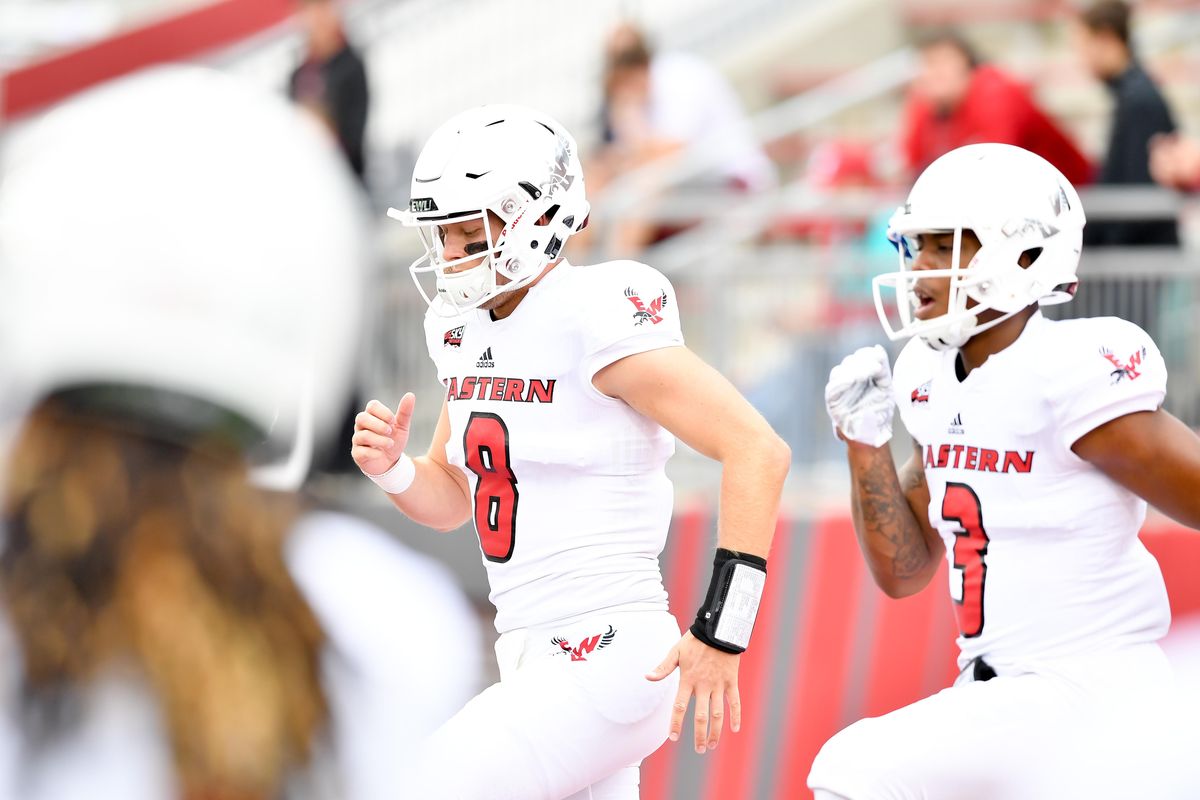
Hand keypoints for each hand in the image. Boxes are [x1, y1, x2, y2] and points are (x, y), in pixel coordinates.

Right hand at [351, 394, 414, 475]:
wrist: (391, 463)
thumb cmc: (393, 441)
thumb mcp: (402, 427)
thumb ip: (405, 412)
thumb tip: (410, 395)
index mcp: (372, 416)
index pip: (372, 406)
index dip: (382, 412)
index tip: (393, 420)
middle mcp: (362, 427)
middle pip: (362, 418)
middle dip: (377, 424)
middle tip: (390, 431)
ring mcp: (358, 440)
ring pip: (361, 435)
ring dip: (378, 439)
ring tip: (390, 443)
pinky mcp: (357, 454)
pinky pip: (360, 451)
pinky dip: (372, 452)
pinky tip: (381, 454)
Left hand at [646, 632, 741, 753]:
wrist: (718, 630)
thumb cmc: (695, 641)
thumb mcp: (675, 651)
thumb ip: (663, 667)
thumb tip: (647, 677)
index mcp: (688, 680)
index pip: (679, 707)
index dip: (676, 723)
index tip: (673, 737)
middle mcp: (704, 685)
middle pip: (701, 716)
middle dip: (699, 735)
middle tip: (699, 749)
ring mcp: (719, 685)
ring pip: (718, 714)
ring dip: (716, 731)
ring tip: (712, 745)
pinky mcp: (732, 682)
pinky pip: (735, 702)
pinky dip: (736, 716)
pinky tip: (735, 729)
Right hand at [825, 345, 894, 447]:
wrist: (873, 437)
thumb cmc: (879, 414)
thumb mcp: (885, 388)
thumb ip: (882, 369)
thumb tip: (878, 349)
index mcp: (858, 376)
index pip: (857, 358)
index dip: (866, 354)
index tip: (878, 355)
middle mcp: (846, 382)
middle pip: (848, 362)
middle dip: (863, 361)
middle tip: (878, 365)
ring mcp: (838, 392)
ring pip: (840, 372)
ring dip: (856, 368)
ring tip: (873, 370)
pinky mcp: (832, 403)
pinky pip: (833, 388)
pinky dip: (843, 381)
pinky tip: (856, 378)